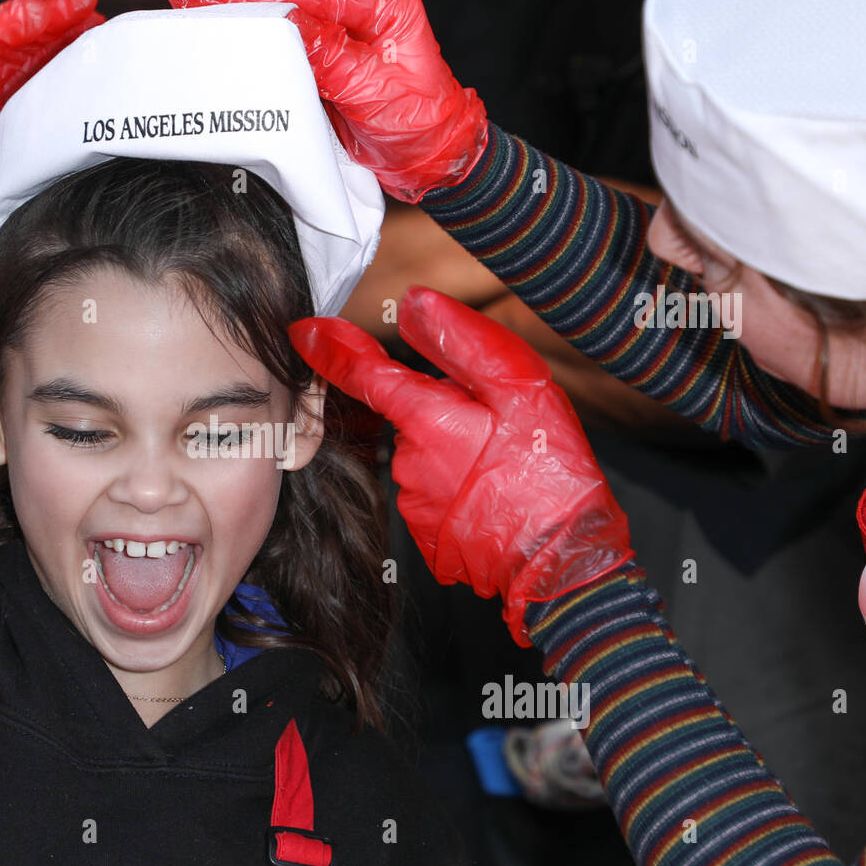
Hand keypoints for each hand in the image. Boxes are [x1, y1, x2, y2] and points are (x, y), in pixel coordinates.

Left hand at [0, 0, 101, 308]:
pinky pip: (43, 121)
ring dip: (67, 53)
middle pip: (12, 52)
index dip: (11, 25)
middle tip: (89, 2)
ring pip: (32, 79)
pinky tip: (98, 91)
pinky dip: (70, 101)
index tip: (48, 10)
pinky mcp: (8, 159)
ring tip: (103, 32)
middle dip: (50, 23)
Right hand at [170, 0, 485, 202]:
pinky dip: (262, 22)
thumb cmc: (418, 127)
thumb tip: (286, 23)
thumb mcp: (372, 92)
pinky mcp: (336, 49)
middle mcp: (367, 7)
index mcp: (384, 7)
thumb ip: (329, 56)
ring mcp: (351, 25)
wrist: (434, 159)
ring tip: (203, 1)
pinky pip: (295, 26)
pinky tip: (233, 23)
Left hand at [289, 286, 632, 645]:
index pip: (362, 372)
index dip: (330, 348)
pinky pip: (434, 493)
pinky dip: (458, 487)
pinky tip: (493, 494)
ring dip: (456, 451)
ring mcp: (414, 502)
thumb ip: (462, 343)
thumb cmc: (549, 474)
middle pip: (411, 415)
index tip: (304, 331)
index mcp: (427, 418)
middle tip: (498, 429)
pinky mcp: (425, 533)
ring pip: (426, 455)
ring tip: (504, 466)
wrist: (561, 561)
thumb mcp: (521, 390)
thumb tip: (414, 304)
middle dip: (445, 412)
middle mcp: (407, 460)